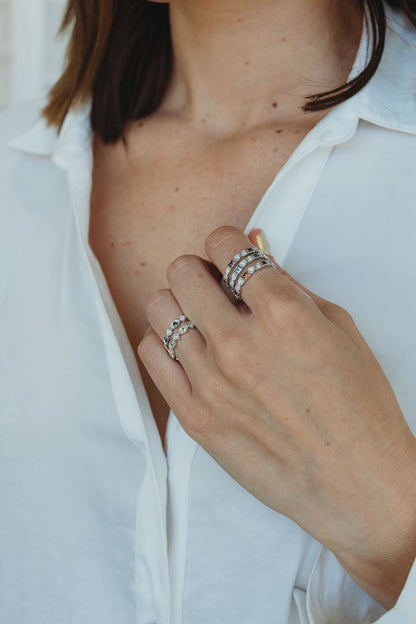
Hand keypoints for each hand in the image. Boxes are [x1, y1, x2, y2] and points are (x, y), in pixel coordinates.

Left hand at [138, 225, 415, 608]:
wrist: (355, 483)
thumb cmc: (359, 406)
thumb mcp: (339, 328)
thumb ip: (289, 285)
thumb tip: (253, 248)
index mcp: (282, 313)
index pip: (224, 244)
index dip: (227, 243)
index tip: (231, 256)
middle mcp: (238, 342)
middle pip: (182, 271)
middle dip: (199, 270)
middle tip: (215, 288)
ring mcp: (210, 381)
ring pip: (159, 309)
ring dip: (180, 305)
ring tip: (202, 322)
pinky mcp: (193, 415)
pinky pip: (150, 353)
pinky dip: (164, 342)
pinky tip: (189, 351)